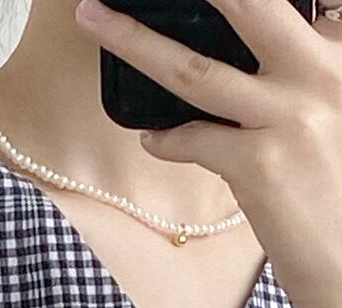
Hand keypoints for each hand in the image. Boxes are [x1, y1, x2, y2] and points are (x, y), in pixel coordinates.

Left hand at [74, 0, 341, 307]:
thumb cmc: (337, 186)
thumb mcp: (333, 110)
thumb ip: (300, 70)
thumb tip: (242, 48)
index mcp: (340, 52)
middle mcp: (324, 72)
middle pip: (248, 3)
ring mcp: (290, 117)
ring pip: (194, 68)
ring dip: (133, 41)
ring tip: (94, 20)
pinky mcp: (260, 165)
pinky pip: (191, 140)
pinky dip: (164, 139)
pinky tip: (153, 141)